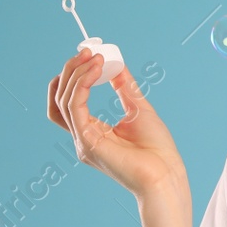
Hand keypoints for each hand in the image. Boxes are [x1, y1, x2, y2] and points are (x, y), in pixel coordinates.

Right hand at [47, 48, 186, 196]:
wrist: (166, 175)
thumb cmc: (157, 150)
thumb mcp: (138, 109)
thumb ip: (124, 87)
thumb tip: (116, 65)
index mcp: (93, 132)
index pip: (69, 101)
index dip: (73, 77)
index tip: (90, 56)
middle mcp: (82, 137)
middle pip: (60, 98)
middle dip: (71, 71)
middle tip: (88, 51)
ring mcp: (82, 140)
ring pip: (63, 100)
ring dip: (76, 73)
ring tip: (94, 57)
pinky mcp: (87, 141)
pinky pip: (74, 106)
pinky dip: (82, 84)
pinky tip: (96, 69)